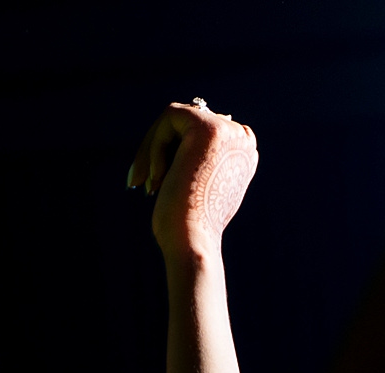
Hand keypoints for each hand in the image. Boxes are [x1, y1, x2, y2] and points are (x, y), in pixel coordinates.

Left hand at [127, 100, 258, 260]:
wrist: (191, 242)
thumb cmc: (186, 226)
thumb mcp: (193, 186)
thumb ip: (193, 159)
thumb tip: (174, 138)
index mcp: (244, 155)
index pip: (200, 133)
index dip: (172, 152)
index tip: (156, 183)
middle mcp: (241, 139)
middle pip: (186, 124)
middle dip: (158, 150)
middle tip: (141, 182)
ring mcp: (228, 131)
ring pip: (175, 120)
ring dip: (153, 150)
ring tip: (146, 182)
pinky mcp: (207, 126)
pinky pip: (169, 118)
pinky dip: (154, 146)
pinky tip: (157, 177)